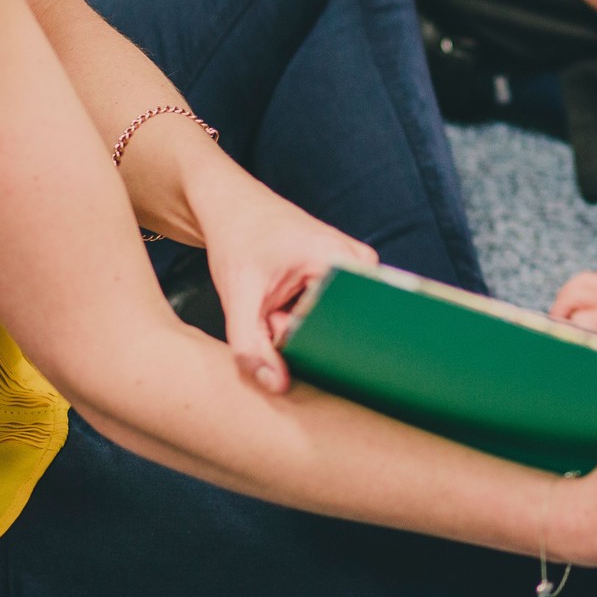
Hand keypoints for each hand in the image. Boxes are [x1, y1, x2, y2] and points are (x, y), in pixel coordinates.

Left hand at [195, 186, 376, 393]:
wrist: (235, 208)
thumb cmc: (238, 243)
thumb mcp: (238, 298)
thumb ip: (251, 348)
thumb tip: (278, 387)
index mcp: (342, 260)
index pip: (348, 326)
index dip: (312, 347)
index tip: (281, 337)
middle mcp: (361, 263)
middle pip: (342, 327)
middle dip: (303, 334)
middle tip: (272, 313)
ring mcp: (360, 266)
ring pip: (336, 322)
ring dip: (302, 326)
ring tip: (277, 304)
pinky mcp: (351, 272)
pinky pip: (334, 311)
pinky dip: (306, 315)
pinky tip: (286, 302)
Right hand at [550, 266, 596, 346]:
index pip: (577, 321)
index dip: (568, 332)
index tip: (563, 344)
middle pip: (571, 296)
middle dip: (559, 311)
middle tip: (557, 328)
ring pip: (580, 282)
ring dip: (568, 296)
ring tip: (566, 313)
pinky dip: (589, 286)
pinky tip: (592, 298)